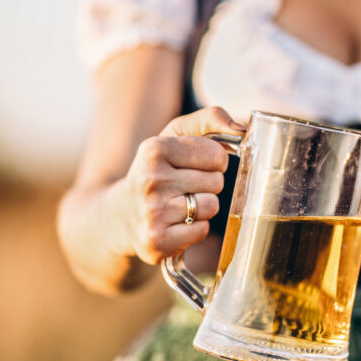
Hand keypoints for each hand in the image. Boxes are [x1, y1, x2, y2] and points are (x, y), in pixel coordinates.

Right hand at [121, 107, 244, 264]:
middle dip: (207, 185)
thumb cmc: (157, 171)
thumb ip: (209, 119)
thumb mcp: (174, 136)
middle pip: (216, 182)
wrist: (119, 216)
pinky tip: (175, 224)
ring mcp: (152, 212)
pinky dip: (194, 229)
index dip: (213, 162)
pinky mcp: (157, 241)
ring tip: (179, 205)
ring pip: (212, 206)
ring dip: (202, 207)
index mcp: (154, 149)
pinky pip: (202, 231)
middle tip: (182, 188)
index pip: (217, 155)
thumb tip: (241, 128)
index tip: (194, 166)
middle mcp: (150, 179)